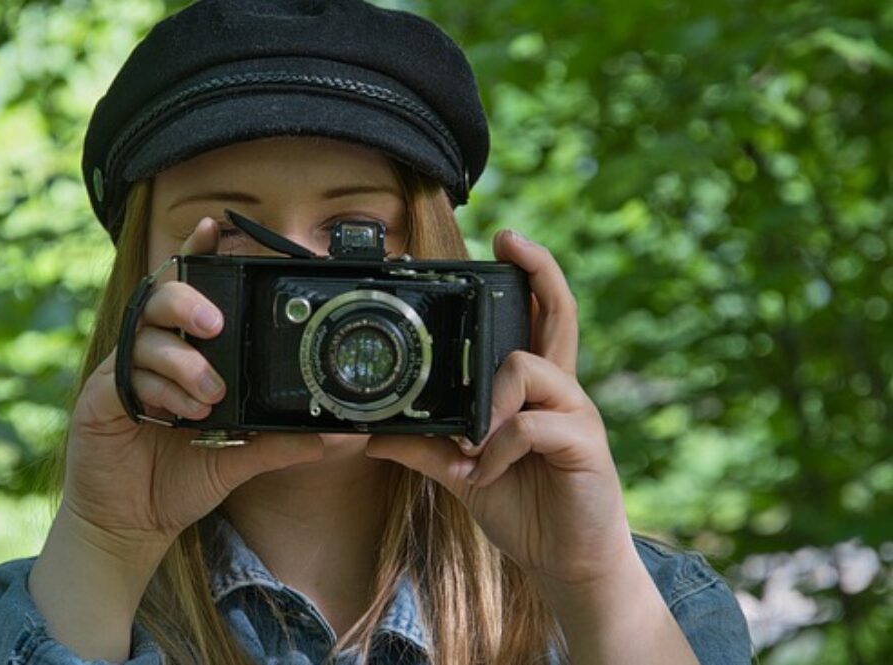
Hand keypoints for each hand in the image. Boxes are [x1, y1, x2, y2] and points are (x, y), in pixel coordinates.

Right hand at [61, 217, 323, 554]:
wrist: (131, 523)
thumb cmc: (178, 477)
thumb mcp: (239, 458)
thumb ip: (281, 441)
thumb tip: (338, 436)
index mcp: (180, 354)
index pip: (186, 293)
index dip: (197, 256)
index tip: (216, 228)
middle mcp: (149, 354)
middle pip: (159, 297)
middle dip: (189, 301)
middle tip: (216, 326)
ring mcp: (120, 375)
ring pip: (144, 336)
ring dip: (182, 360)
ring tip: (210, 395)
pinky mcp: (100, 401)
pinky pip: (124, 376)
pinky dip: (157, 388)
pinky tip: (179, 413)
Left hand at [366, 230, 631, 586]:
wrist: (566, 563)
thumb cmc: (523, 507)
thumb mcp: (463, 472)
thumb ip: (427, 446)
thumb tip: (374, 432)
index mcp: (535, 391)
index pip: (537, 318)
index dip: (529, 276)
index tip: (504, 239)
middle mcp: (560, 392)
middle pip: (560, 313)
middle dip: (539, 269)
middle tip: (510, 238)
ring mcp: (576, 415)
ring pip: (529, 367)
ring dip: (490, 403)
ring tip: (474, 443)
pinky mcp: (584, 445)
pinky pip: (530, 426)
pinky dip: (497, 449)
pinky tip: (486, 472)